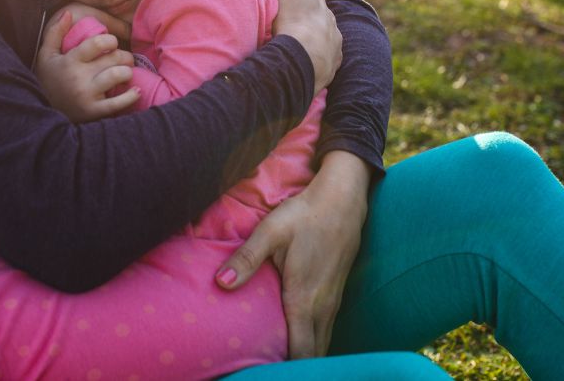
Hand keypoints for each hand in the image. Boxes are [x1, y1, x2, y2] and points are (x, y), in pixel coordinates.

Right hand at [35, 10, 137, 121]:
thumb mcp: (46, 55)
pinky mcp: (93, 111)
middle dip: (124, 56)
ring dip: (127, 71)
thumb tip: (68, 13)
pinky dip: (131, 96)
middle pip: (112, 58)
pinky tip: (136, 90)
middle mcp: (79, 77)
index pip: (97, 43)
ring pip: (117, 75)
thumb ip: (55, 32)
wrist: (42, 114)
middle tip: (124, 58)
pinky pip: (118, 103)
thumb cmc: (49, 79)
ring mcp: (87, 95)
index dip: (110, 40)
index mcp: (70, 60)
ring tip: (126, 72)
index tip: (111, 44)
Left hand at [215, 151, 370, 357]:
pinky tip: (298, 343)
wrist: (343, 199)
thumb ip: (246, 259)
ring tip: (280, 364)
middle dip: (295, 368)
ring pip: (322, 344)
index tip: (264, 373)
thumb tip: (221, 284)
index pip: (299, 352)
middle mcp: (322, 308)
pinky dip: (313, 343)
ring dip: (305, 357)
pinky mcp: (336, 294)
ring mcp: (333, 302)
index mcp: (303, 299)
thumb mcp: (270, 231)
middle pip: (312, 355)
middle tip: (267, 371)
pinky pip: (326, 330)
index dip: (285, 369)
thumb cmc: (304, 214)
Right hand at [271, 0, 341, 91]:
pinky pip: (325, 54)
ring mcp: (333, 37)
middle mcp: (328, 15)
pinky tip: (303, 58)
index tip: (280, 4)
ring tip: (294, 44)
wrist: (304, 56)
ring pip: (321, 33)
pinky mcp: (334, 58)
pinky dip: (316, 54)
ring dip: (309, 36)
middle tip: (284, 24)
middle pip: (313, 12)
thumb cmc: (291, 18)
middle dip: (302, 15)